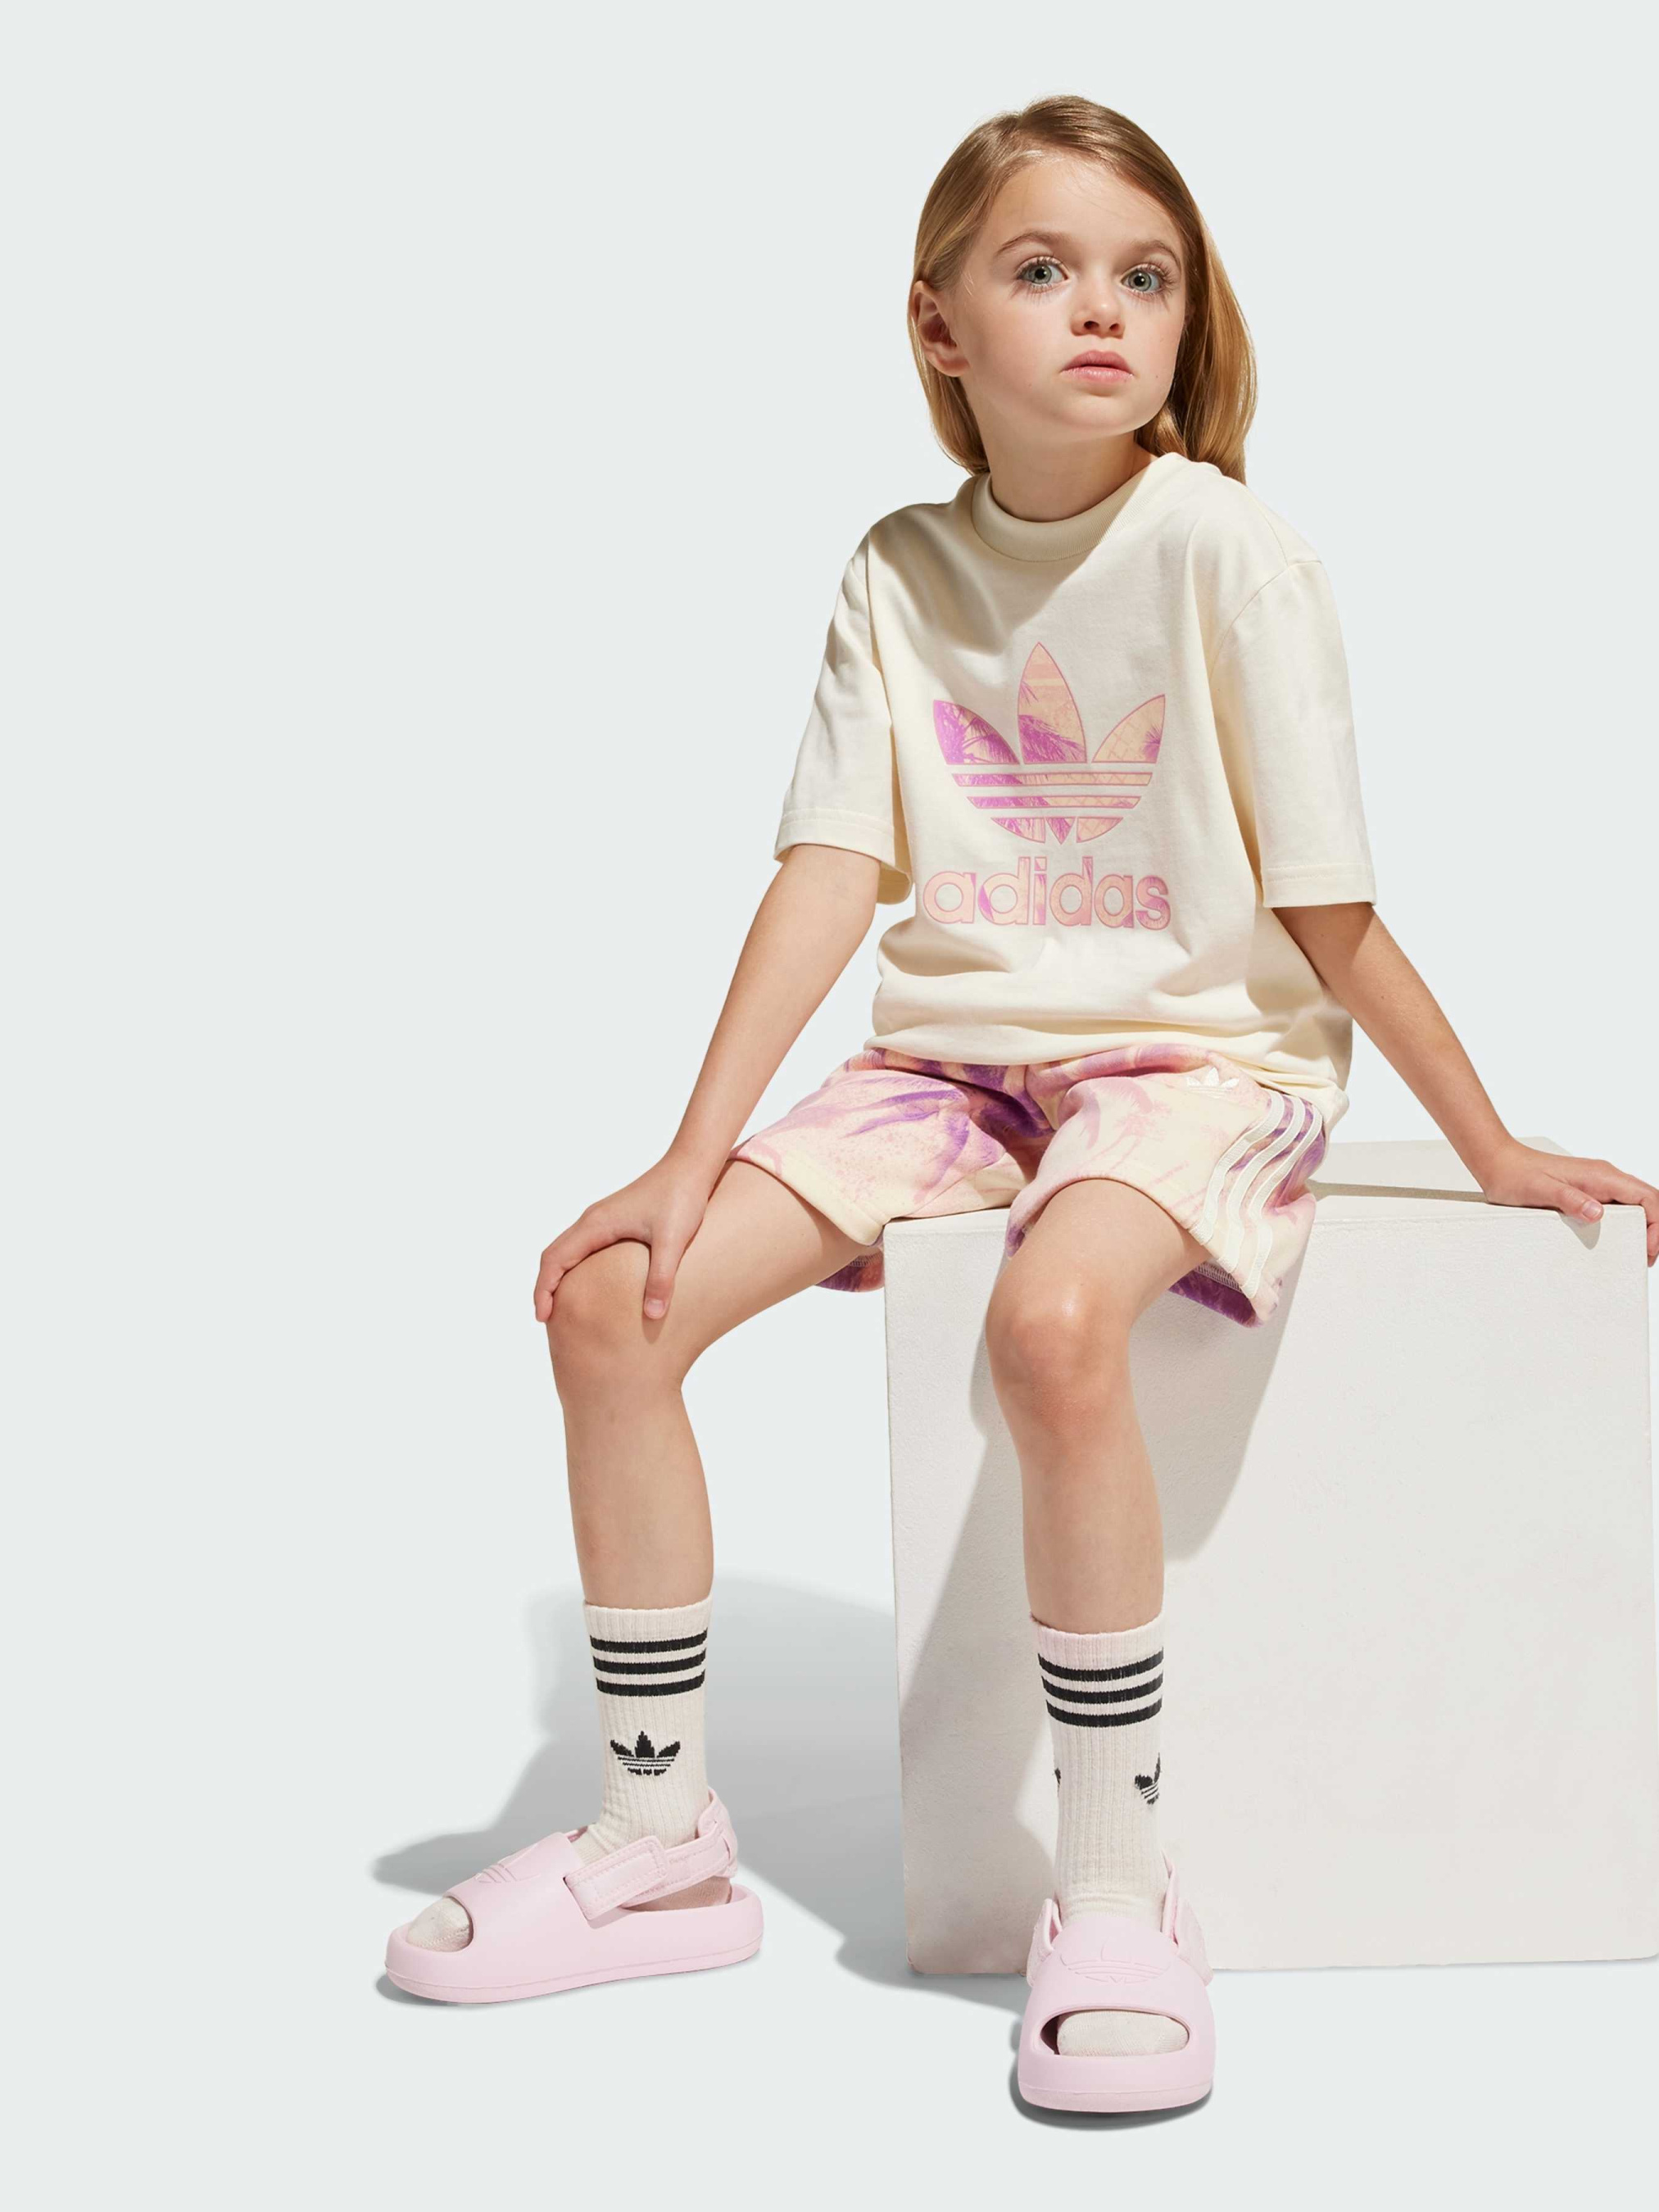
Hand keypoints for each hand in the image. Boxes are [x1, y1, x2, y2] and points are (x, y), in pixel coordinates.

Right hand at [533, 1153, 720, 1323]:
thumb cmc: (681, 1197)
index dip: (544, 1290)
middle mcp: (592, 1220)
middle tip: (547, 1319)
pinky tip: (588, 1283)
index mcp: (596, 1224)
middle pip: (553, 1255)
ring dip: (557, 1276)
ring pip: (566, 1249)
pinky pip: (582, 1246)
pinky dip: (573, 1267)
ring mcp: (601, 1219)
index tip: (543, 1318)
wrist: (690, 1167)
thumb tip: (653, 1315)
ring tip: (561, 1306)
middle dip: (545, 1287)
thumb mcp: (673, 1240)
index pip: (554, 1259)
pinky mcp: (614, 1220)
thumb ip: (662, 1278)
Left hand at [1473, 1139, 1658, 1264]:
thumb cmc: (1516, 1174)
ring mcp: (1596, 1185)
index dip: (1656, 1225)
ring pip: (1633, 1206)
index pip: (1647, 1198)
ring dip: (1639, 1229)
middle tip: (1643, 1259)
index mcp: (1601, 1176)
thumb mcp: (1540, 1190)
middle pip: (1646, 1203)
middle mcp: (1604, 1178)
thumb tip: (1597, 1213)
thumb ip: (1569, 1199)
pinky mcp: (1586, 1192)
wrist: (1498, 1163)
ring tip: (1632, 1255)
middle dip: (1653, 1231)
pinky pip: (1616, 1208)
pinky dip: (1624, 1226)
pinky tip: (1613, 1242)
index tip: (1646, 1250)